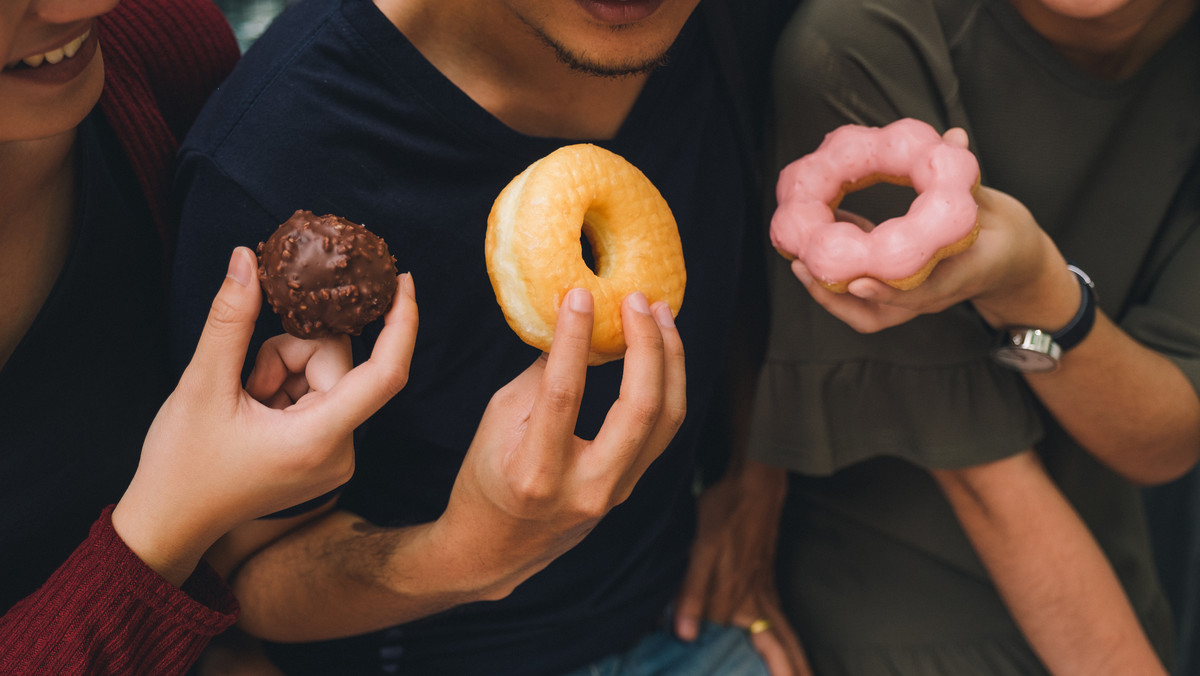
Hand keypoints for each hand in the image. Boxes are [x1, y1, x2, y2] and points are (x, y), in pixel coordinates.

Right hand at [112, 246, 418, 584]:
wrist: (170, 523)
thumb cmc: (181, 465)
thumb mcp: (201, 385)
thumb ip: (230, 319)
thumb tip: (246, 259)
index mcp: (320, 439)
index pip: (386, 374)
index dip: (401, 323)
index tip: (402, 280)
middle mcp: (341, 452)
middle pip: (339, 364)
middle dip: (290, 353)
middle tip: (247, 382)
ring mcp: (336, 457)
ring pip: (327, 376)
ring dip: (284, 372)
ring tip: (246, 403)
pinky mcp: (326, 456)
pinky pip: (321, 397)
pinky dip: (287, 389)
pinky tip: (254, 410)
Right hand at [432, 288, 687, 597]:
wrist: (496, 548)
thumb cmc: (487, 476)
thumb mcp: (498, 420)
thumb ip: (541, 374)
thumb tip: (574, 320)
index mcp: (536, 471)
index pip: (565, 395)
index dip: (576, 338)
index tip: (581, 294)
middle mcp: (585, 488)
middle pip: (639, 409)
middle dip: (647, 346)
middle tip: (639, 300)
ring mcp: (615, 492)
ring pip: (666, 420)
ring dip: (670, 360)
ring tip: (661, 313)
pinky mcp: (630, 487)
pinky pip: (662, 430)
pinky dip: (666, 384)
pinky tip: (660, 349)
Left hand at [672, 461, 810, 675]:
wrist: (753, 481)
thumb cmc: (727, 513)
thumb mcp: (702, 550)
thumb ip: (694, 592)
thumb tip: (685, 635)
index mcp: (746, 601)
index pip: (762, 651)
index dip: (766, 673)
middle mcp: (761, 601)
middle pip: (786, 649)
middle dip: (796, 672)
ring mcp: (766, 590)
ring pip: (787, 636)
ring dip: (796, 662)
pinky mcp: (765, 580)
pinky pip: (781, 621)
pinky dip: (787, 641)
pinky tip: (778, 645)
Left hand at [790, 130, 1072, 333]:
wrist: (1014, 264)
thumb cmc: (1004, 238)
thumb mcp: (993, 209)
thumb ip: (969, 178)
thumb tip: (954, 138)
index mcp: (952, 282)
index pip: (914, 295)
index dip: (886, 291)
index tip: (858, 282)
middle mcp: (925, 296)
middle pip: (872, 314)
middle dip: (833, 295)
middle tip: (801, 266)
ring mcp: (910, 297)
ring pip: (860, 306)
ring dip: (826, 285)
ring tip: (798, 253)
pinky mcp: (899, 287)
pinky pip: (861, 286)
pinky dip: (840, 265)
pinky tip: (824, 231)